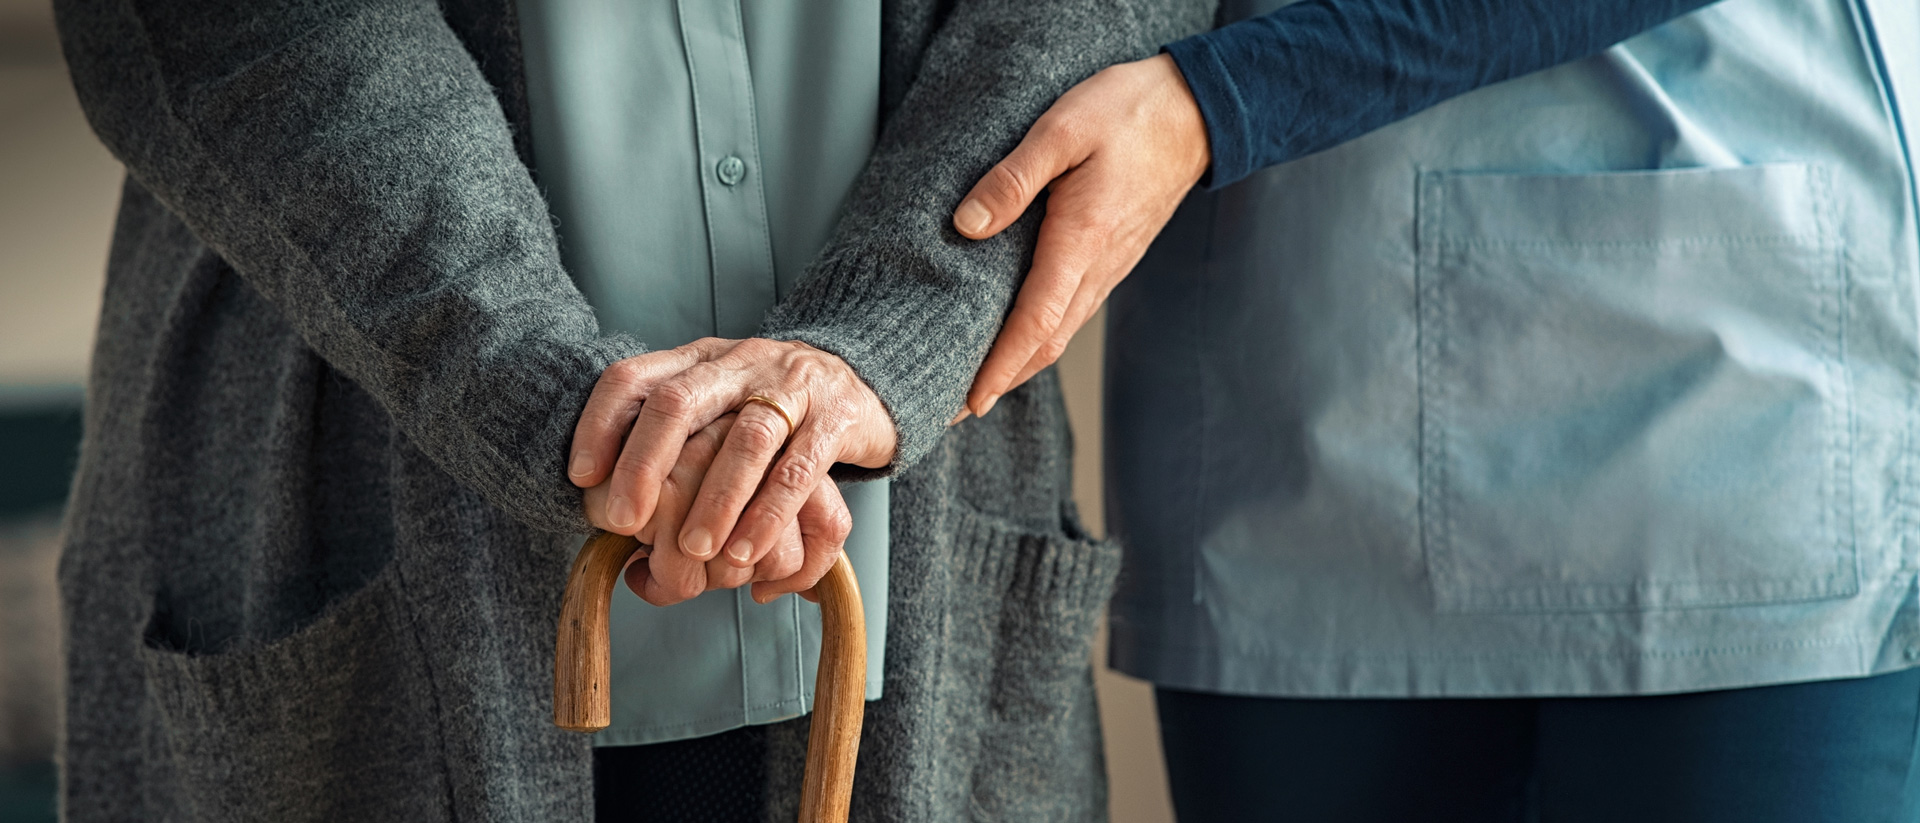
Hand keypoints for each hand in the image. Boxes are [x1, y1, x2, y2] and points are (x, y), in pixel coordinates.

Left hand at [569, 338, 895, 603]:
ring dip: (714, 500)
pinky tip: (747, 551)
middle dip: (644, 464)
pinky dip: (769, 514)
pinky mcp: (836, 417)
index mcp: (699, 360)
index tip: (581, 477)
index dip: (600, 424)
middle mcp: (740, 363)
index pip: (634, 377)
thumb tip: (608, 512)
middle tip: (623, 522)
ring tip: (694, 552)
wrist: (864, 378)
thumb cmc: (771, 408)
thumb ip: (670, 443)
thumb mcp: (717, 405)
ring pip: (745, 439)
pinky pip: (800, 468)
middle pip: (680, 402)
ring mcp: (791, 386)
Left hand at [951, 53, 1208, 417]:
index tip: (968, 402)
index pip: (1035, 324)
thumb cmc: (1128, 113)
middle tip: (952, 409)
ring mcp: (1109, 267)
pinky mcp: (1111, 259)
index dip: (999, 368)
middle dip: (999, 382)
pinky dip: (1039, 338)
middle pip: (1045, 344)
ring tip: (975, 384)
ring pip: (1060, 333)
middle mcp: (1098, 267)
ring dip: (1019, 365)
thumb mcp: (1061, 130)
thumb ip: (1012, 179)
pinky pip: (1071, 312)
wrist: (1194, 112)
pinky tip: (1015, 338)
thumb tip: (966, 225)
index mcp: (1081, 240)